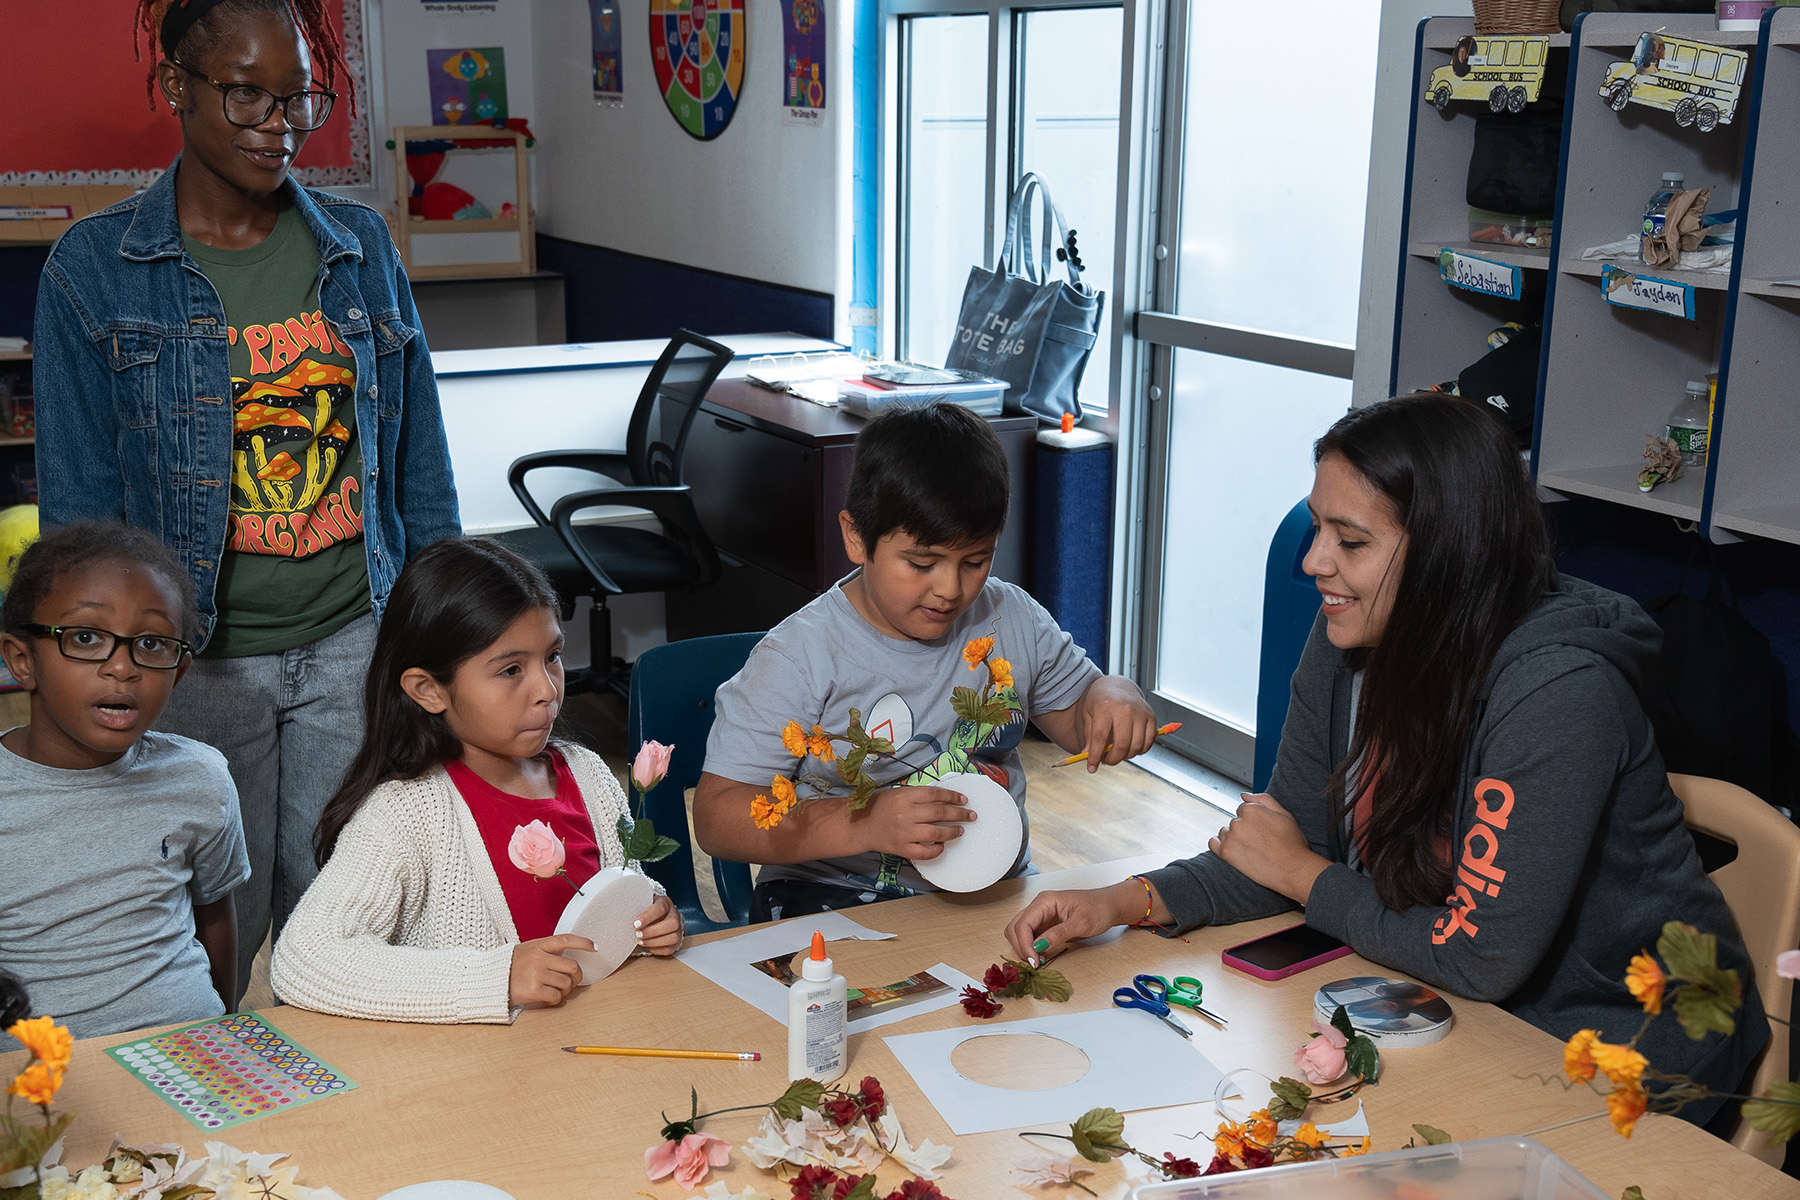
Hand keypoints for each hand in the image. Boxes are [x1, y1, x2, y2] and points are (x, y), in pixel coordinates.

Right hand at [508, 934, 592, 1007]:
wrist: (488, 982)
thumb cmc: (508, 967)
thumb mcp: (526, 951)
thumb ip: (545, 952)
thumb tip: (567, 961)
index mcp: (537, 945)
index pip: (565, 939)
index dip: (583, 942)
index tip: (595, 947)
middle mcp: (538, 957)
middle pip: (572, 966)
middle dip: (576, 977)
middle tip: (571, 982)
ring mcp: (536, 974)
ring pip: (566, 983)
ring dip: (565, 990)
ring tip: (555, 991)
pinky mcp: (533, 990)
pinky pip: (556, 996)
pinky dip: (555, 1000)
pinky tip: (548, 999)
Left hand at [634, 893, 683, 955]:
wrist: (658, 917)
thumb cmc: (648, 911)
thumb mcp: (644, 904)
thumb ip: (637, 907)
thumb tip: (621, 912)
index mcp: (666, 903)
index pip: (661, 908)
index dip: (648, 917)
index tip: (635, 924)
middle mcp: (675, 915)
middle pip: (672, 923)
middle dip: (652, 931)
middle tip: (638, 934)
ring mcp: (677, 929)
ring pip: (673, 937)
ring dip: (654, 942)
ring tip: (641, 941)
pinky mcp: (675, 942)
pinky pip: (669, 948)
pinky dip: (657, 949)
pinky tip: (648, 946)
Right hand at [854, 785, 974, 859]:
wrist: (859, 825)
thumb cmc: (879, 806)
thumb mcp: (897, 793)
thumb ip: (918, 796)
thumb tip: (944, 799)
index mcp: (905, 796)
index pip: (935, 794)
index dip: (952, 796)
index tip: (964, 799)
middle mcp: (905, 813)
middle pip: (939, 812)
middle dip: (959, 814)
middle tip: (971, 815)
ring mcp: (904, 832)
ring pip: (936, 832)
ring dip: (952, 831)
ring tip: (960, 830)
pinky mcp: (901, 848)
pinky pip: (924, 852)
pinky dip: (936, 849)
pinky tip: (942, 845)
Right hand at [1003, 881, 1142, 964]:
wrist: (1109, 906)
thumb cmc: (1098, 909)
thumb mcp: (1081, 923)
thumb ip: (1058, 934)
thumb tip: (1038, 947)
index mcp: (1045, 901)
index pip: (1023, 923)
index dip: (1024, 944)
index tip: (1033, 961)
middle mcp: (1039, 906)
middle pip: (1015, 927)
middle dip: (1021, 946)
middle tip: (1035, 963)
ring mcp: (1041, 915)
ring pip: (1019, 932)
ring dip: (1024, 947)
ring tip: (1038, 961)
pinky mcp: (1045, 924)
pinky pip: (1030, 936)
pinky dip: (1031, 948)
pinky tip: (1041, 956)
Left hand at [1078, 678, 1158, 772]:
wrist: (1117, 686)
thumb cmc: (1100, 702)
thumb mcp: (1088, 715)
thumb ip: (1089, 736)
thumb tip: (1088, 756)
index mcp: (1105, 707)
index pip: (1100, 737)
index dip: (1096, 756)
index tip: (1091, 768)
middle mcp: (1125, 709)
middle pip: (1121, 745)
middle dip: (1112, 759)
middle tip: (1106, 761)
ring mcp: (1140, 713)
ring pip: (1136, 746)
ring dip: (1126, 756)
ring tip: (1116, 753)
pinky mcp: (1151, 717)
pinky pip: (1148, 742)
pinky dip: (1139, 750)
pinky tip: (1129, 747)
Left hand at [1208, 793, 1329, 904]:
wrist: (1293, 870)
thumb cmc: (1292, 844)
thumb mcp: (1284, 814)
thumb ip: (1263, 799)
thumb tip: (1243, 795)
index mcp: (1252, 810)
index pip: (1244, 810)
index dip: (1255, 821)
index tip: (1263, 831)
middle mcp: (1238, 822)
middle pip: (1235, 821)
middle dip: (1245, 829)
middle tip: (1260, 842)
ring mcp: (1231, 837)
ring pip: (1225, 832)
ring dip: (1234, 838)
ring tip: (1251, 849)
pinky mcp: (1226, 853)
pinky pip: (1213, 843)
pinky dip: (1220, 845)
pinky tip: (1233, 850)